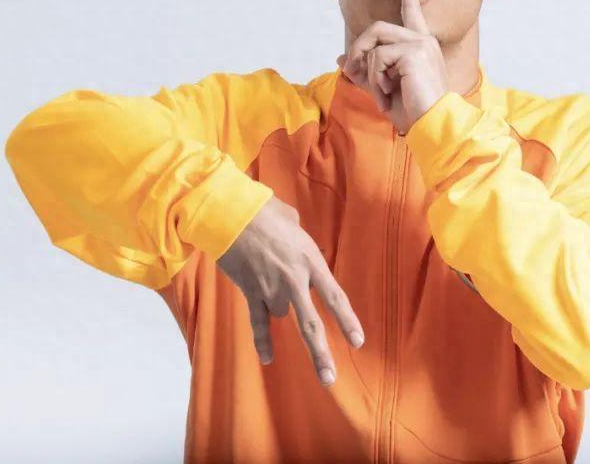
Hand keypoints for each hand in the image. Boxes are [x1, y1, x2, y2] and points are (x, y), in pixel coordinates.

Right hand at [216, 195, 364, 386]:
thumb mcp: (293, 221)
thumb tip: (299, 240)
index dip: (347, 321)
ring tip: (267, 273)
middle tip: (329, 379)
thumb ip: (301, 239)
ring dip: (280, 305)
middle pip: (311, 324)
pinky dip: (262, 340)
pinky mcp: (250, 291)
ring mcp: (271, 288)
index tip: (358, 342)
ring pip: (282, 314)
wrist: (231, 214)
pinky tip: (268, 359)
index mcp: (311, 261)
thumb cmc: (265, 211)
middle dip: (320, 354)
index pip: (335, 297)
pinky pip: (258, 322)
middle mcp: (294, 279)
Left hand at [336, 0, 448, 134]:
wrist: (432, 126)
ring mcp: (420, 44)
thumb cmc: (413, 110)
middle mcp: (423, 39)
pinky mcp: (414, 52)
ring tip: (381, 91)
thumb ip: (363, 71)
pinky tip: (388, 94)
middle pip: (376, 28)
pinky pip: (377, 57)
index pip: (412, 9)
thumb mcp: (382, 88)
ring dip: (368, 70)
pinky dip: (375, 79)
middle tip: (354, 73)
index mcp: (421, 44)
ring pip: (375, 42)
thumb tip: (342, 57)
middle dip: (359, 49)